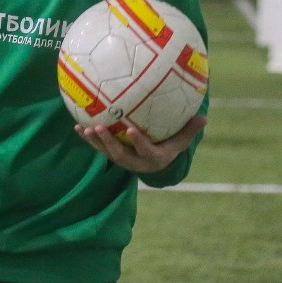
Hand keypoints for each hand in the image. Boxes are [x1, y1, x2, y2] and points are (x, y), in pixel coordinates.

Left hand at [76, 114, 207, 173]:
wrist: (154, 164)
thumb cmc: (169, 147)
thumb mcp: (180, 142)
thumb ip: (189, 131)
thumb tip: (204, 118)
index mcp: (152, 158)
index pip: (145, 152)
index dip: (137, 142)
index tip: (131, 130)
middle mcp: (135, 162)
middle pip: (120, 155)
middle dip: (109, 143)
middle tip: (99, 128)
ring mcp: (122, 159)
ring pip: (106, 152)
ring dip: (95, 142)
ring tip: (84, 128)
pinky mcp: (112, 154)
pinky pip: (98, 147)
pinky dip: (88, 138)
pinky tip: (77, 126)